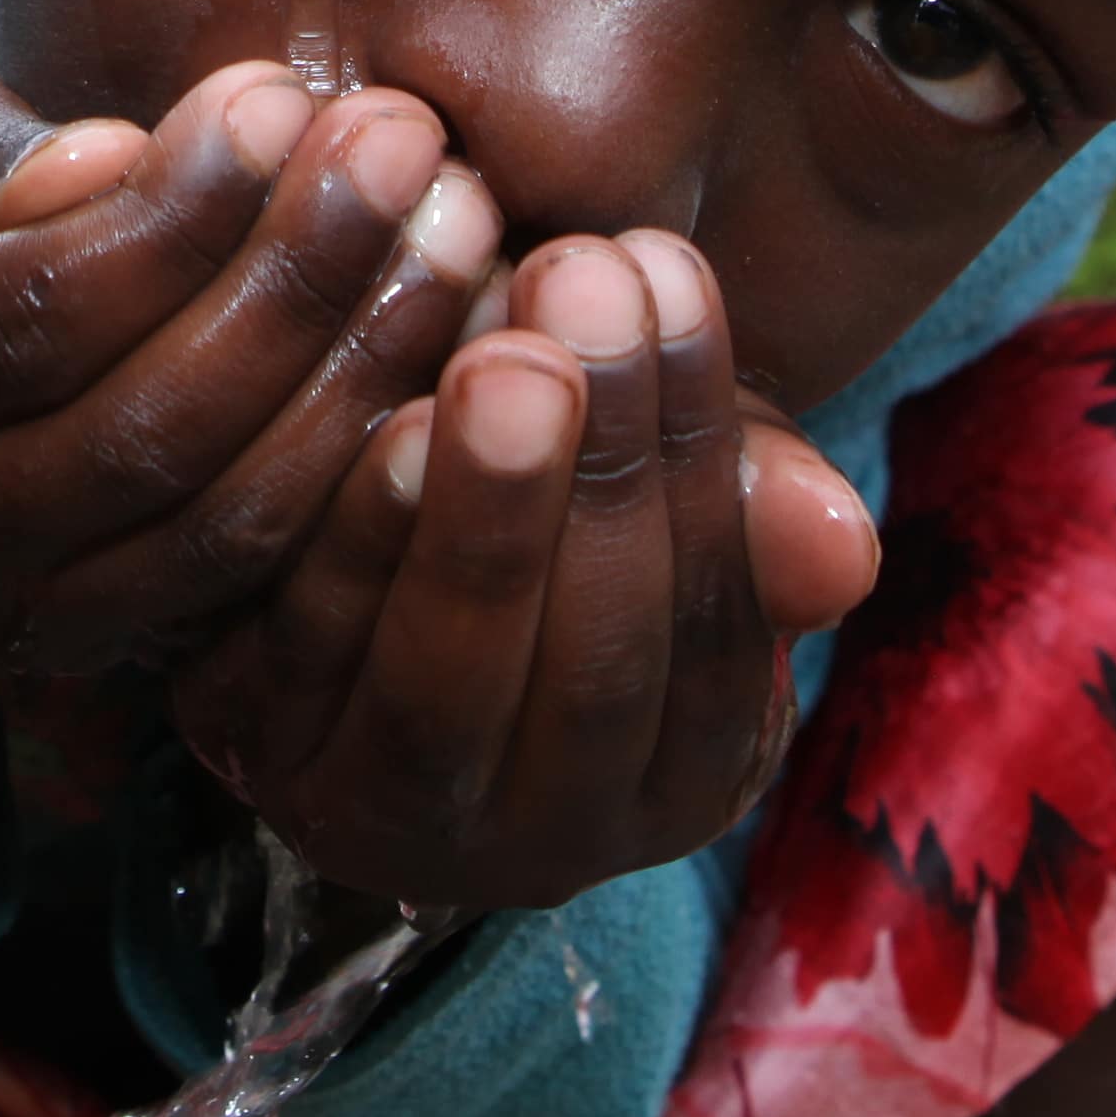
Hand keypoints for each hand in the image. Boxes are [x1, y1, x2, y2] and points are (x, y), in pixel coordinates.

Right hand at [0, 63, 500, 750]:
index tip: (285, 99)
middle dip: (297, 281)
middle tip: (410, 145)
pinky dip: (366, 474)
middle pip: (139, 434)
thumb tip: (118, 167)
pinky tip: (448, 348)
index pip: (28, 312)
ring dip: (360, 372)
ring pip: (217, 527)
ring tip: (455, 224)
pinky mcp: (100, 650)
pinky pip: (259, 585)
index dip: (176, 216)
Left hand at [169, 232, 882, 912]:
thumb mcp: (668, 492)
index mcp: (685, 777)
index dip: (704, 459)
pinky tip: (386, 422)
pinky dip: (355, 544)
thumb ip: (755, 510)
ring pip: (452, 690)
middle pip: (593, 675)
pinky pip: (312, 664)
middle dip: (602, 475)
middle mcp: (551, 841)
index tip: (672, 275)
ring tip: (506, 361)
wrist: (343, 556)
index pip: (717, 642)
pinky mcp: (264, 764)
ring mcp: (397, 823)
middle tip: (585, 289)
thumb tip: (850, 543)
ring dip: (487, 516)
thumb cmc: (555, 500)